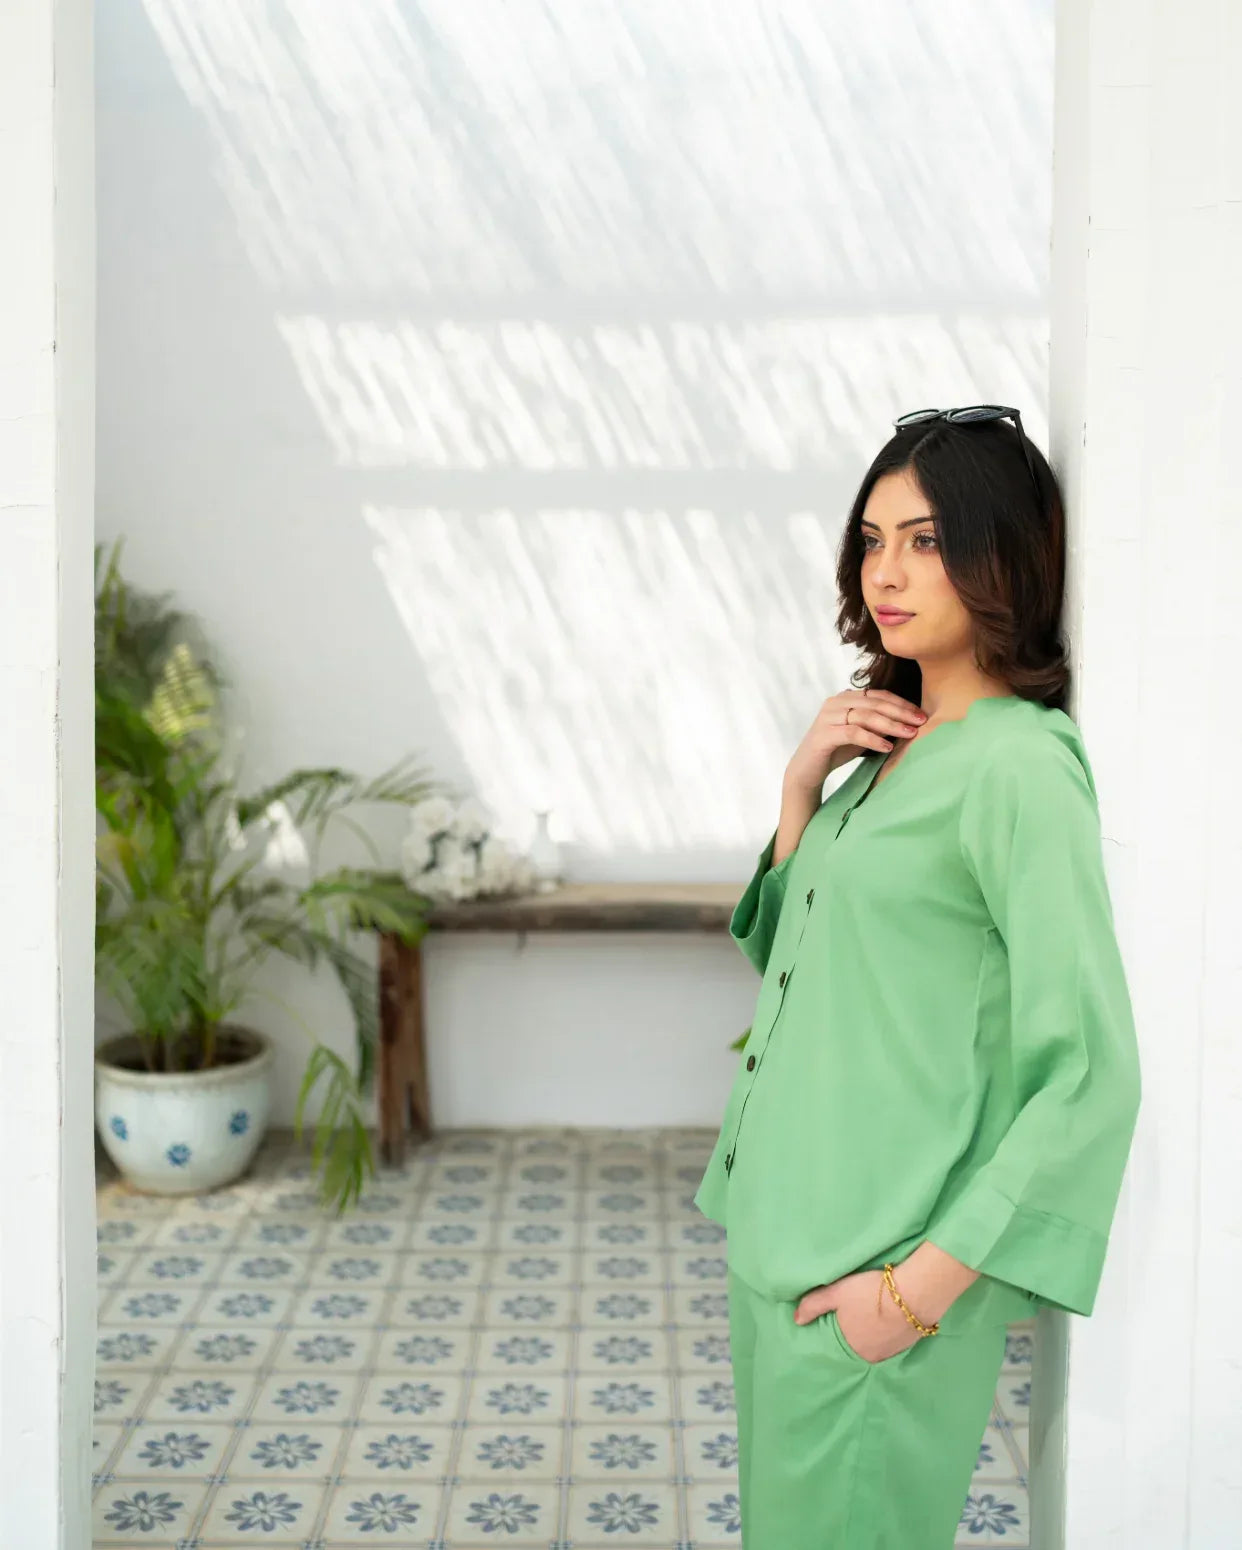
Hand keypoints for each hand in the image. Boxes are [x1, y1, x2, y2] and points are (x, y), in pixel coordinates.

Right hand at [783, 689, 925, 793]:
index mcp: (845, 698)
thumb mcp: (861, 733)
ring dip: (891, 725)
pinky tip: (887, 747)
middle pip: (874, 703)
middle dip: (900, 712)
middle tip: (921, 722)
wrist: (807, 770)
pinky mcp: (823, 734)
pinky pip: (853, 733)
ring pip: (866, 716)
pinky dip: (872, 739)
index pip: (878, 695)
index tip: (921, 714)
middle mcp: (835, 702)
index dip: (901, 703)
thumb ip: (878, 724)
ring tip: (909, 734)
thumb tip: (909, 722)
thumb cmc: (837, 750)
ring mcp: (827, 717)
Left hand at [793, 1269, 922, 1364]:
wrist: (915, 1293)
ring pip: (875, 1344)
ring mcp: (891, 1352)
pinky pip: (891, 1341)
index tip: (840, 1317)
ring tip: (873, 1314)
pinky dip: (888, 1332)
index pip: (838, 1342)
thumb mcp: (837, 1292)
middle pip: (857, 1345)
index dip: (838, 1328)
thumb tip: (796, 1320)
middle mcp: (870, 1356)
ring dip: (872, 1333)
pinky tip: (890, 1318)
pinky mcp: (908, 1345)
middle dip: (855, 1332)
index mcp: (851, 1347)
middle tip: (857, 1313)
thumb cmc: (871, 1291)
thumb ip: (813, 1305)